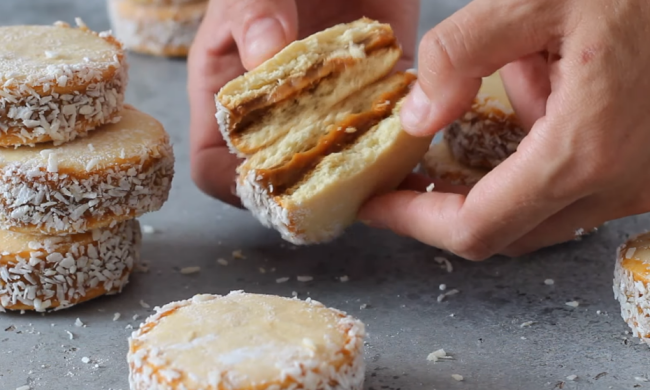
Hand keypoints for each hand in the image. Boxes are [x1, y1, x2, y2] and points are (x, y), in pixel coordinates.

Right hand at [188, 0, 419, 206]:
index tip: (276, 183)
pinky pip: (380, 133)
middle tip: (342, 189)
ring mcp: (325, 105)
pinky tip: (413, 150)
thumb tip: (264, 54)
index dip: (238, 186)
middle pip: (279, 180)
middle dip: (307, 191)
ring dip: (358, 175)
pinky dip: (396, 145)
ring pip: (334, 165)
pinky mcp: (371, 90)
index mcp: (228, 92)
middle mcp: (274, 111)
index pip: (214, 166)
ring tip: (384, 176)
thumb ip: (252, 10)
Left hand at [359, 0, 649, 258]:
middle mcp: (617, 185)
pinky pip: (575, 180)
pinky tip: (550, 81)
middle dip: (448, 202)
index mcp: (583, 152)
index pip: (476, 227)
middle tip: (409, 169)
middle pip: (504, 229)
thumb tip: (417, 116)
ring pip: (539, 204)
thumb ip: (463, 53)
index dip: (414, 223)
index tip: (375, 206)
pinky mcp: (647, 170)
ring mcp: (639, 184)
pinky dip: (541, 149)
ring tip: (513, 81)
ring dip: (502, 162)